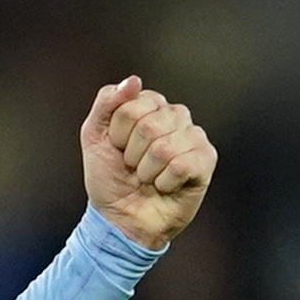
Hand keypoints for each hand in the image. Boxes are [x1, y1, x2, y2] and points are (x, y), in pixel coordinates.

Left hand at [80, 78, 213, 250]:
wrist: (121, 219)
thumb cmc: (110, 179)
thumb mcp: (94, 138)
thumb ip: (107, 103)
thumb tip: (133, 80)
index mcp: (150, 105)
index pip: (130, 106)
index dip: (117, 135)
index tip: (118, 149)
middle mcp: (175, 116)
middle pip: (148, 125)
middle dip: (132, 155)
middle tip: (134, 167)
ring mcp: (193, 136)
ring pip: (164, 148)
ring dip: (147, 172)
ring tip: (148, 177)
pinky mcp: (205, 160)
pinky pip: (180, 165)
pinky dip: (164, 183)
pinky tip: (164, 186)